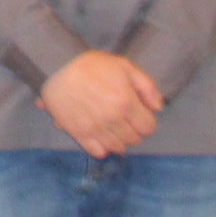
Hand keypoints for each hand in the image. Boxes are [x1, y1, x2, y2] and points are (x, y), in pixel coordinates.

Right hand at [39, 52, 164, 158]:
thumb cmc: (92, 65)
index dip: (147, 121)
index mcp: (126, 103)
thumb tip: (158, 108)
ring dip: (120, 140)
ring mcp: (95, 129)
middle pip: (134, 139)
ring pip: (118, 148)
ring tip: (113, 127)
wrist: (57, 66)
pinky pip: (97, 151)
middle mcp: (112, 120)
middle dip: (134, 130)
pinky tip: (100, 136)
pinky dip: (102, 148)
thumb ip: (147, 86)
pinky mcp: (78, 133)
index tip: (140, 114)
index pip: (148, 127)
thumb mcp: (125, 66)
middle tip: (126, 119)